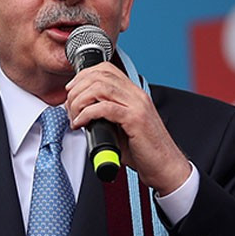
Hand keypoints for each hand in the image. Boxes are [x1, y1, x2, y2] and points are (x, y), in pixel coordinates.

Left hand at [64, 64, 189, 193]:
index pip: (106, 69)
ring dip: (79, 101)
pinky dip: (87, 114)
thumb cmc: (144, 151)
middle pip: (99, 75)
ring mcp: (137, 105)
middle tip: (69, 107)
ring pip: (99, 88)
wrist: (165, 166)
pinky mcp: (135, 120)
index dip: (83, 76)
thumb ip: (106, 116)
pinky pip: (104, 108)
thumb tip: (82, 116)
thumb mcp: (122, 127)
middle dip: (77, 89)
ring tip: (74, 116)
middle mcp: (136, 95)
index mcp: (134, 94)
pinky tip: (81, 124)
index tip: (71, 90)